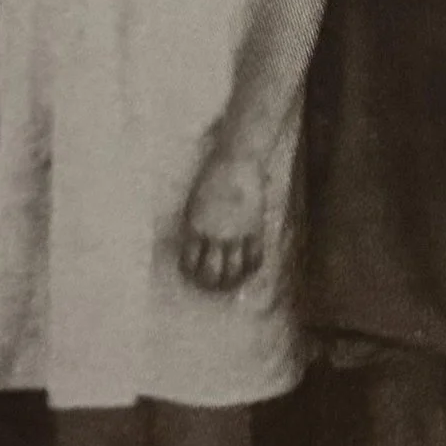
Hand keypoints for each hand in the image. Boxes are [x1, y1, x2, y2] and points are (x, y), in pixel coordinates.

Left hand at [180, 147, 267, 292]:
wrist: (237, 160)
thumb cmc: (212, 175)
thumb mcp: (195, 201)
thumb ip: (195, 224)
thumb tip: (196, 241)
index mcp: (194, 227)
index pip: (190, 262)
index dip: (191, 274)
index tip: (194, 275)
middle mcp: (214, 235)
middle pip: (211, 273)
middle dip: (211, 284)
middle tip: (213, 285)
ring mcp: (236, 234)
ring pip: (234, 270)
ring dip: (232, 281)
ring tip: (232, 283)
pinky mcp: (255, 229)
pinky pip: (254, 257)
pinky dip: (252, 268)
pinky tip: (250, 270)